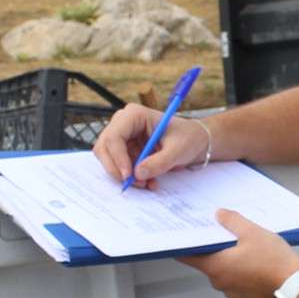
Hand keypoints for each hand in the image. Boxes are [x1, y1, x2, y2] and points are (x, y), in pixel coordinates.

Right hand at [92, 102, 212, 187]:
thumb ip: (159, 162)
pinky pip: (118, 166)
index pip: (114, 136)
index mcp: (135, 115)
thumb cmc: (187, 138)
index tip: (129, 175)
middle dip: (118, 168)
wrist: (193, 141)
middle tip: (135, 183)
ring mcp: (122, 136)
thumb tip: (138, 174)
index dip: (117, 157)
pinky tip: (148, 180)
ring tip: (146, 183)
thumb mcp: (178, 151)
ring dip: (124, 175)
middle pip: (104, 147)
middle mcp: (123, 123)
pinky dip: (130, 176)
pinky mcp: (125, 149)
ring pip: (108, 159)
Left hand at [180, 211, 298, 297]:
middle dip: (218, 251)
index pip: (188, 256)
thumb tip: (220, 215)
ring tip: (252, 254)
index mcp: (216, 266)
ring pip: (226, 274)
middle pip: (210, 263)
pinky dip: (244, 277)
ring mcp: (232, 293)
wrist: (294, 287)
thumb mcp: (252, 232)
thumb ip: (232, 221)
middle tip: (232, 239)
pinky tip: (258, 268)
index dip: (186, 246)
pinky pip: (238, 285)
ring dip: (233, 265)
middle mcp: (220, 282)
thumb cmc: (275, 261)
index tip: (186, 239)